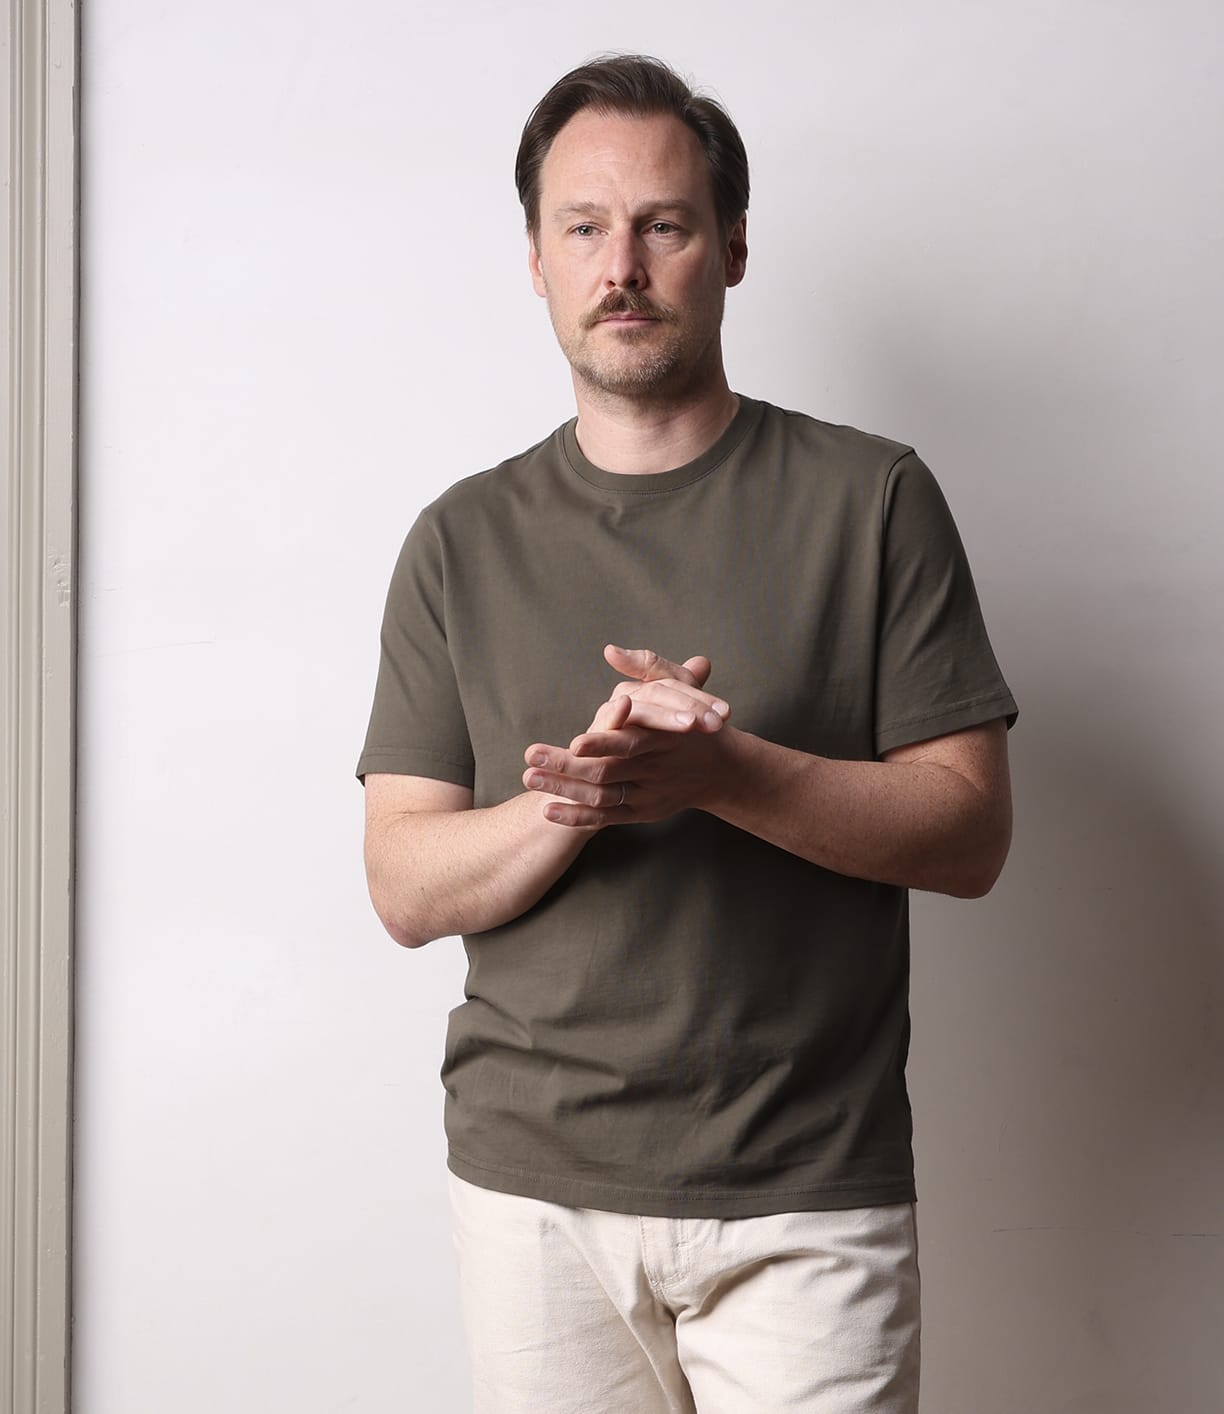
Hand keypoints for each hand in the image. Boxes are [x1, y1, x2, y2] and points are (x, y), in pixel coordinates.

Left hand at [521, 646, 734, 827]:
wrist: (720, 769)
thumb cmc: (693, 719)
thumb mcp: (679, 687)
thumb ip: (647, 667)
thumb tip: (610, 650)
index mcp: (662, 737)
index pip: (630, 742)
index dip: (602, 743)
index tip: (575, 742)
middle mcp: (653, 769)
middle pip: (606, 772)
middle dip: (566, 765)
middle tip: (531, 756)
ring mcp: (646, 794)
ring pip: (601, 796)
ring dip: (563, 789)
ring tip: (530, 779)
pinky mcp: (640, 813)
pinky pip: (604, 817)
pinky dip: (576, 816)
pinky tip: (548, 810)